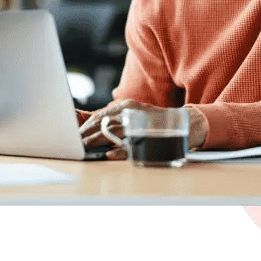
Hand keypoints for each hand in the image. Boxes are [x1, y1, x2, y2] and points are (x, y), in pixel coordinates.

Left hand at [78, 100, 209, 159]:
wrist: (185, 122)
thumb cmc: (154, 121)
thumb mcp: (134, 115)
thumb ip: (117, 120)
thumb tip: (95, 130)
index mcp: (127, 106)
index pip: (101, 115)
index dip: (86, 125)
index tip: (76, 135)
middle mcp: (132, 112)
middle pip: (104, 123)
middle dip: (87, 135)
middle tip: (76, 144)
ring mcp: (140, 124)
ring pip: (114, 133)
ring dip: (97, 141)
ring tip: (85, 148)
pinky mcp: (149, 137)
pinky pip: (131, 145)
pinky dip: (119, 151)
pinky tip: (109, 154)